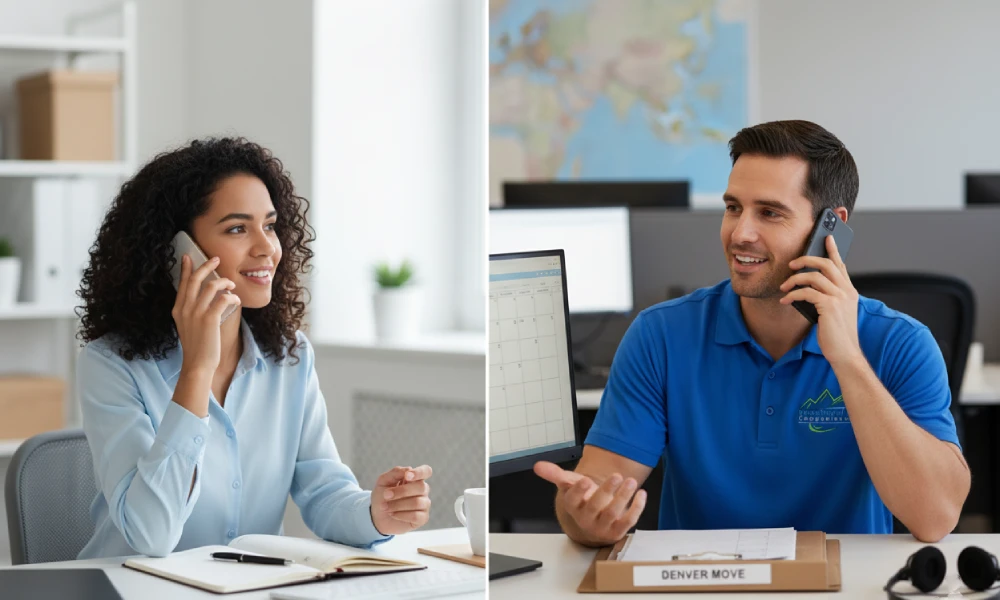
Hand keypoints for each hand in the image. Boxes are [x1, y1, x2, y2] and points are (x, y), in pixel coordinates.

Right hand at [171, 254, 240, 373]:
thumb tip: (205, 296)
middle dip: (206, 266)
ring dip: (225, 282)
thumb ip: (191, 311)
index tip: (188, 257)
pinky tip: (236, 300)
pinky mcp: (209, 319)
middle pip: (195, 279)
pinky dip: (232, 296)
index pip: (182, 284)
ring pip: (212, 286)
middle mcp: (185, 309)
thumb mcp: (187, 326)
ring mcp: (196, 313)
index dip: (185, 269)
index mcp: (178, 309)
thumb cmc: (197, 346)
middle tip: (216, 259)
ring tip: (232, 285)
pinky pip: (224, 299)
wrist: (198, 364)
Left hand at [370, 465, 432, 535]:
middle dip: (401, 491)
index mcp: (415, 479)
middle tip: (385, 495)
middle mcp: (422, 490)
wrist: (378, 516)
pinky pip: (416, 516)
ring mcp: (424, 505)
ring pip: (417, 502)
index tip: (407, 476)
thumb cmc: (383, 496)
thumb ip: (395, 473)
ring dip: (397, 505)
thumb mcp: (383, 481)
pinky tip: (392, 514)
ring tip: (385, 507)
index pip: (426, 471)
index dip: (419, 472)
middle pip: (421, 487)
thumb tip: (409, 469)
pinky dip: (401, 515)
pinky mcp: (422, 518)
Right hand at [534, 460, 645, 545]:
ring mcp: (603, 527)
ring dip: (623, 497)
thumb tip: (537, 466)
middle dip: (606, 491)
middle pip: (595, 506)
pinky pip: (628, 521)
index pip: (572, 501)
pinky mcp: (618, 531)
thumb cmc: (581, 500)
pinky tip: (642, 494)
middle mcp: (586, 519)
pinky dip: (636, 508)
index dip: (579, 491)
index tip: (586, 480)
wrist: (592, 522)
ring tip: (631, 481)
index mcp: (573, 507)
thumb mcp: (569, 485)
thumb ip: (555, 474)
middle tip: (616, 476)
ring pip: (613, 513)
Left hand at [779, 236, 861, 366]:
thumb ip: (827, 298)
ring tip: (783, 287)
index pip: (841, 264)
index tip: (827, 237)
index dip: (833, 250)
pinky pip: (806, 292)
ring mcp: (840, 298)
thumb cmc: (837, 336)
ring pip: (814, 276)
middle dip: (806, 259)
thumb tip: (808, 288)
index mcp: (849, 291)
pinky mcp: (829, 306)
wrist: (845, 354)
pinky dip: (793, 294)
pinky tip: (785, 301)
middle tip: (791, 264)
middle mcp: (847, 291)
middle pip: (826, 263)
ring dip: (794, 279)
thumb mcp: (835, 313)